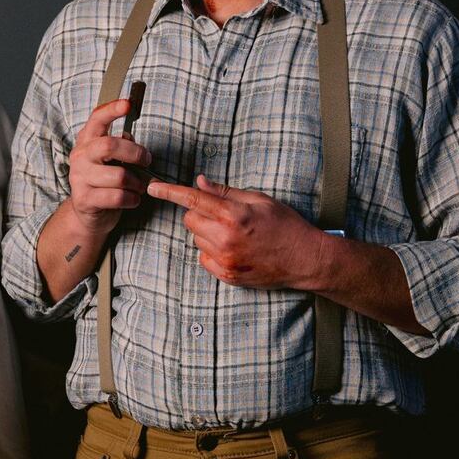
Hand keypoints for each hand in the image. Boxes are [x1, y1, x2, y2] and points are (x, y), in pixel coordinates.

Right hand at [65, 98, 151, 234]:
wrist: (87, 213)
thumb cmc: (104, 181)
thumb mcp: (111, 159)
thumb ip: (120, 145)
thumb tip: (129, 138)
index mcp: (87, 140)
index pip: (97, 118)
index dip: (112, 109)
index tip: (128, 104)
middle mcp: (80, 156)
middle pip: (109, 145)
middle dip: (135, 153)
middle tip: (146, 161)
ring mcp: (79, 178)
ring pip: (119, 176)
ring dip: (137, 182)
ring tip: (139, 186)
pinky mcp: (85, 200)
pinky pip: (118, 197)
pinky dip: (132, 199)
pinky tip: (132, 199)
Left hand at [146, 175, 328, 289]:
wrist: (305, 259)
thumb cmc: (285, 225)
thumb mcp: (259, 199)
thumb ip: (226, 193)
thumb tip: (199, 183)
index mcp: (234, 215)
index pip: (193, 200)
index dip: (170, 192)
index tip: (153, 188)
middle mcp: (225, 239)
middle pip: (190, 220)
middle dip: (199, 213)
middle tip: (222, 213)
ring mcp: (225, 260)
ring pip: (196, 239)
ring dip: (207, 233)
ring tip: (234, 233)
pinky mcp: (227, 276)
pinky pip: (204, 258)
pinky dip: (212, 251)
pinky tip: (234, 248)